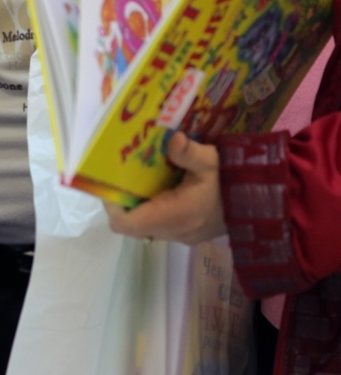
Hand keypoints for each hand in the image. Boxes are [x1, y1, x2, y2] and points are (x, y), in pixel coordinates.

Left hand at [104, 132, 226, 245]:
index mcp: (173, 216)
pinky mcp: (188, 234)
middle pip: (131, 226)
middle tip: (123, 177)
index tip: (111, 183)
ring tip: (139, 180)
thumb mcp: (214, 162)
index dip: (111, 205)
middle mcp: (172, 231)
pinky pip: (160, 226)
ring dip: (139, 207)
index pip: (125, 224)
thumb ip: (191, 153)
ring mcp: (180, 236)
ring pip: (145, 227)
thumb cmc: (235, 183)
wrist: (264, 205)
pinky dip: (154, 209)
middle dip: (123, 203)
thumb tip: (173, 138)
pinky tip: (160, 188)